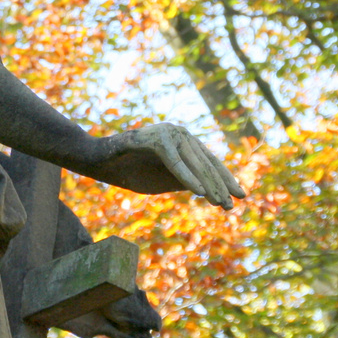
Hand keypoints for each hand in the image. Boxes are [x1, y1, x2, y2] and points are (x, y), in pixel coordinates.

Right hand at [84, 123, 245, 208]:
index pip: (210, 162)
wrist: (98, 161)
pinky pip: (175, 161)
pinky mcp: (154, 138)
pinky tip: (198, 193)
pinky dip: (187, 177)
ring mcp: (168, 133)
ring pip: (194, 162)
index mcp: (184, 142)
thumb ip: (185, 181)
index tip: (240, 197)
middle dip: (220, 185)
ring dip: (208, 184)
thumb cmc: (129, 170)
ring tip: (219, 202)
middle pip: (206, 162)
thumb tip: (210, 190)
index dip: (225, 179)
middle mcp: (180, 133)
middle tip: (231, 205)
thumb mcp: (163, 181)